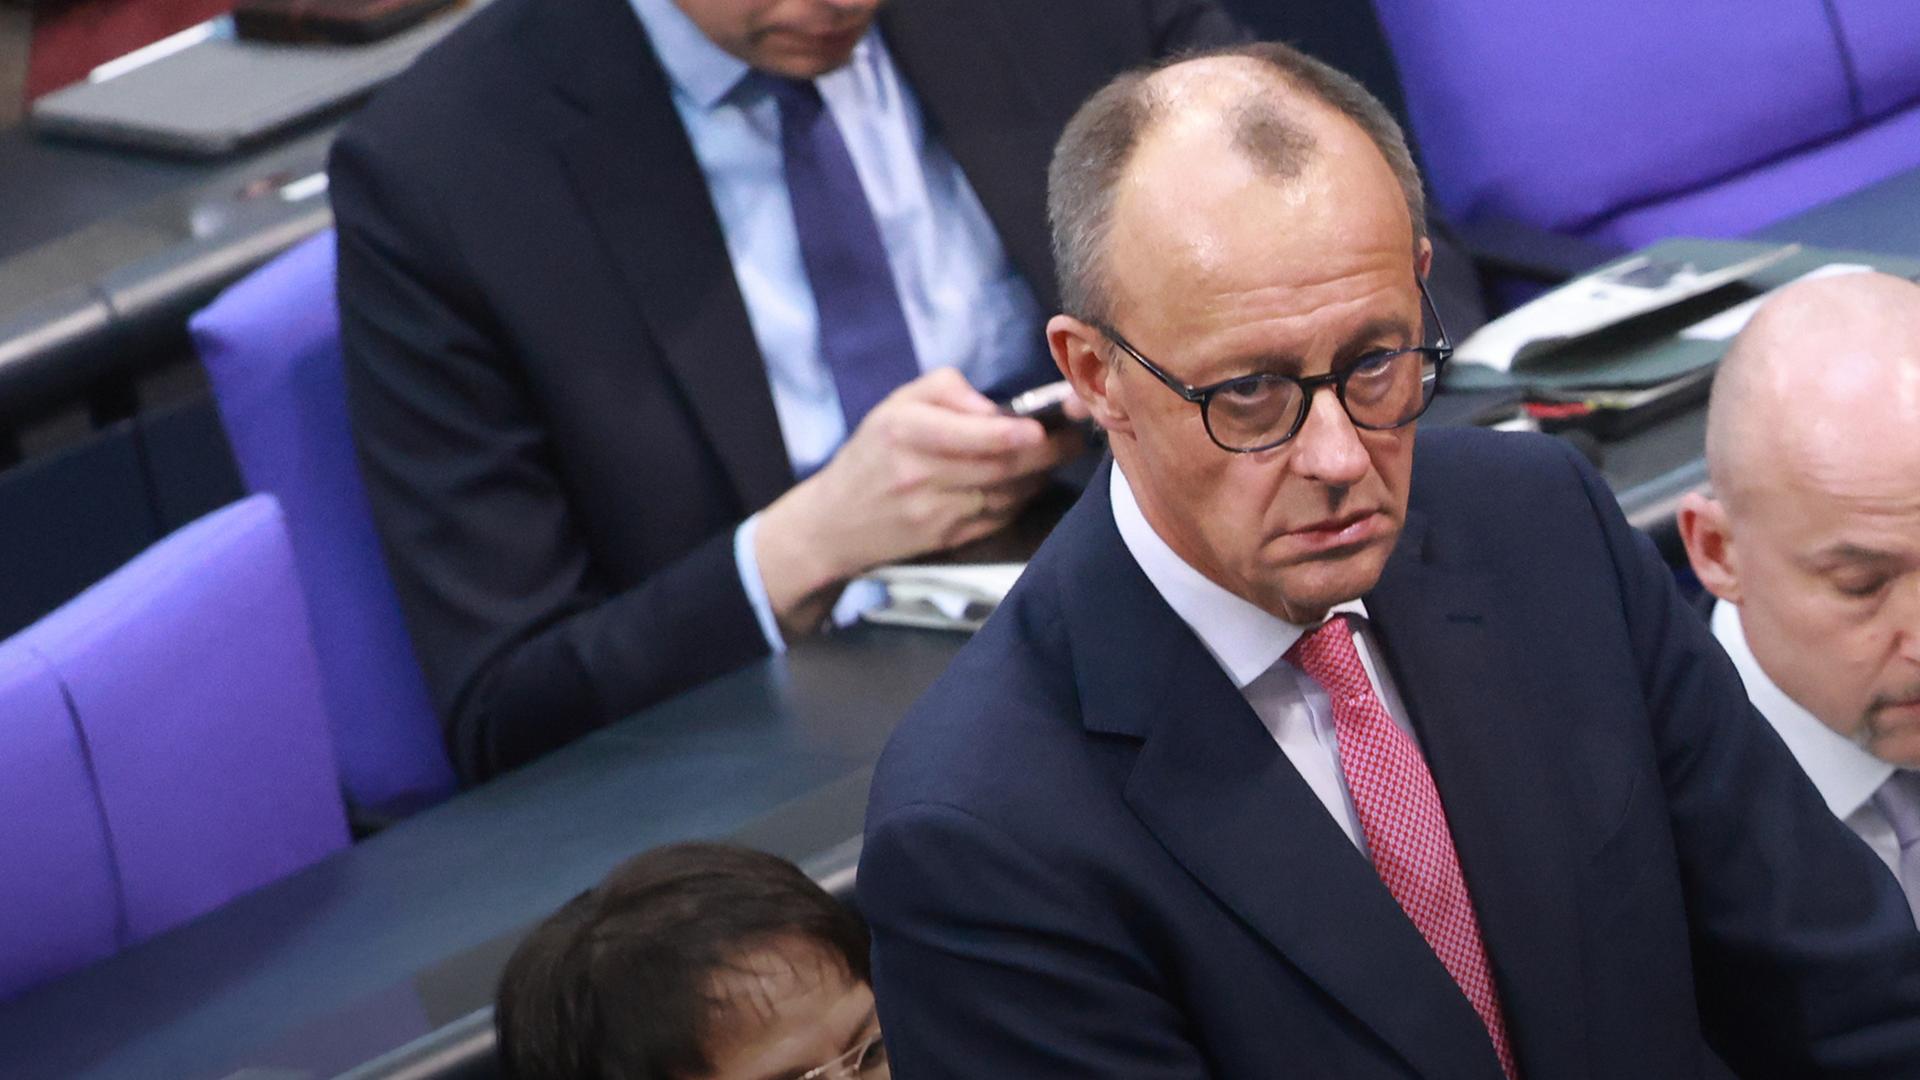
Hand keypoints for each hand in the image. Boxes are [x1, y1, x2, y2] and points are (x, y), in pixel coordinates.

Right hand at [756, 368, 1086, 637]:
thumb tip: (992, 405)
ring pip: (1009, 493)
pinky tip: (1026, 479)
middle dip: (1048, 450)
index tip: (1046, 424)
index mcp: (905, 432)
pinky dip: (1022, 497)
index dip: (1017, 432)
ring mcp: (936, 513)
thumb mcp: (895, 404)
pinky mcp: (950, 539)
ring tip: (1054, 451)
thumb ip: (946, 390)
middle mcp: (920, 475)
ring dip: (1039, 473)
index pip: (973, 436)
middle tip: (1074, 432)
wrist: (835, 523)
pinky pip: (1001, 515)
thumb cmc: (873, 453)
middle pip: (1002, 466)